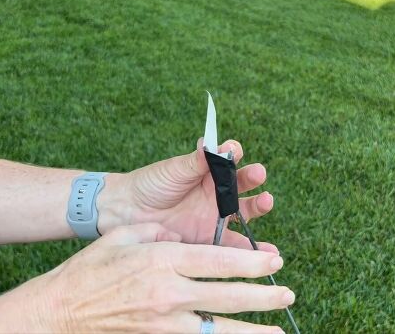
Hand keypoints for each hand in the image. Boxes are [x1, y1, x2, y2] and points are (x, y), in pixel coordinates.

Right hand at [42, 223, 292, 332]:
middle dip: (262, 296)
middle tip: (287, 295)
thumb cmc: (88, 270)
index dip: (250, 263)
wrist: (58, 311)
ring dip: (251, 331)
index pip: (217, 261)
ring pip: (218, 329)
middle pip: (226, 296)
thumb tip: (180, 235)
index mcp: (162, 260)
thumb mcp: (123, 236)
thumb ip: (158, 232)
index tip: (274, 263)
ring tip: (278, 332)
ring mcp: (163, 322)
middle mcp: (168, 293)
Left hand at [98, 139, 277, 251]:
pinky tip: (266, 250)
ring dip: (259, 206)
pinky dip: (251, 250)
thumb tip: (213, 144)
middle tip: (258, 173)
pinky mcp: (211, 240)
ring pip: (244, 212)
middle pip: (243, 184)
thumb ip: (195, 161)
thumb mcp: (173, 170)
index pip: (229, 160)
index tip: (234, 150)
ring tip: (267, 201)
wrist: (127, 213)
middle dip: (252, 177)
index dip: (234, 154)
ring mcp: (216, 217)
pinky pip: (234, 246)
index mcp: (209, 172)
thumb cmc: (150, 184)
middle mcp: (217, 194)